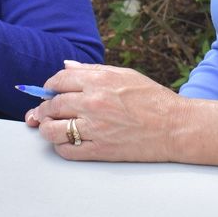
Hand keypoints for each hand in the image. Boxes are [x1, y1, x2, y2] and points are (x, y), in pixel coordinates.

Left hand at [24, 61, 183, 161]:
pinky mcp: (99, 150)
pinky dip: (61, 147)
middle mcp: (92, 102)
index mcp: (98, 81)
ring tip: (50, 128)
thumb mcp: (124, 74)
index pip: (58, 81)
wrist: (175, 127)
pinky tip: (66, 142)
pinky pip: (67, 151)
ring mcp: (94, 128)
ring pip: (52, 130)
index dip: (49, 86)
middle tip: (41, 113)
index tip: (48, 91)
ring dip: (46, 129)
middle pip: (52, 105)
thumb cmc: (153, 99)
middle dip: (42, 109)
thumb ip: (92, 70)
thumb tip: (67, 65)